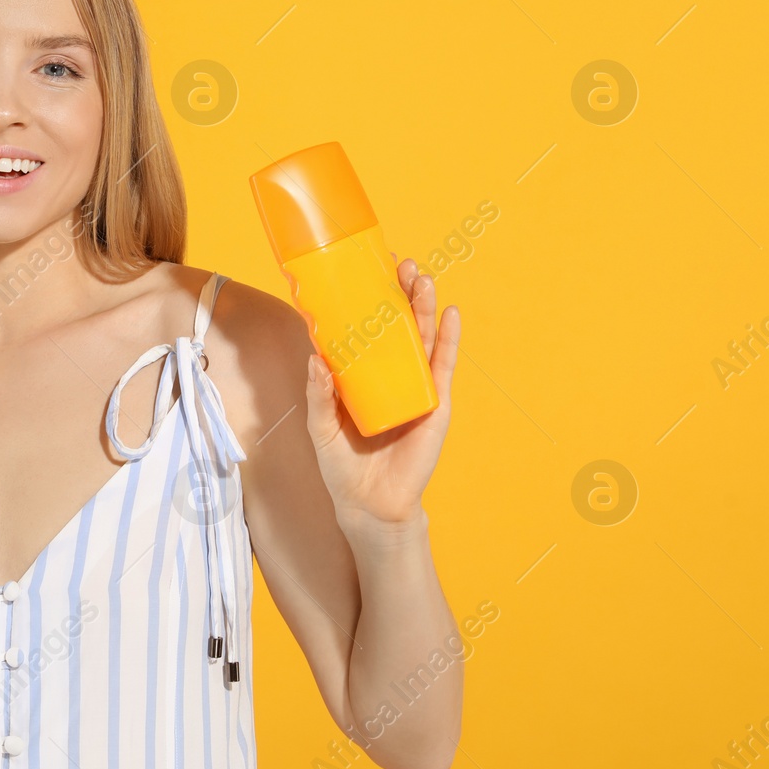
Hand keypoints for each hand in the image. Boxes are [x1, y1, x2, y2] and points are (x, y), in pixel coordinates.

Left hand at [303, 253, 459, 532]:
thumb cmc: (342, 465)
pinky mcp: (436, 403)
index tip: (362, 268)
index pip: (364, 330)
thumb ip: (320, 394)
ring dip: (424, 307)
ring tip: (423, 278)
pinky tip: (451, 314)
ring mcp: (415, 386)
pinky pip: (444, 366)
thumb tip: (317, 356)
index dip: (366, 301)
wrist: (370, 505)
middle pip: (397, 325)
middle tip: (399, 263)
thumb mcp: (321, 427)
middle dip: (399, 293)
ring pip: (422, 338)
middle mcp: (389, 375)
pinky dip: (449, 339)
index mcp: (360, 376)